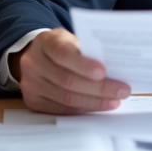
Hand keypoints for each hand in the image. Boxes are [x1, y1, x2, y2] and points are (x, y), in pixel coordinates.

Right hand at [10, 28, 130, 114]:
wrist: (36, 57)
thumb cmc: (61, 47)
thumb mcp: (70, 40)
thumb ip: (86, 50)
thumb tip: (115, 67)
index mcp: (44, 42)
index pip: (63, 54)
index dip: (83, 65)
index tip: (103, 72)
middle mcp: (33, 63)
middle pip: (67, 80)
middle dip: (98, 88)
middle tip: (121, 90)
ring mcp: (30, 84)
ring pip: (66, 98)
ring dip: (94, 102)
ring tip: (114, 100)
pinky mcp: (33, 101)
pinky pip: (61, 110)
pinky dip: (83, 109)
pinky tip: (98, 106)